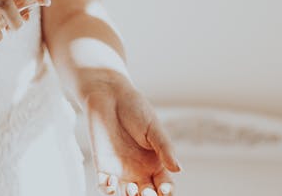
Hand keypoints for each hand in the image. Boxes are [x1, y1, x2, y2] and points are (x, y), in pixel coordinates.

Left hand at [83, 81, 180, 195]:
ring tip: (132, 189)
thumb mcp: (153, 128)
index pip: (165, 185)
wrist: (109, 96)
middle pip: (147, 194)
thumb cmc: (134, 108)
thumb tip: (178, 169)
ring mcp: (120, 169)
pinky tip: (112, 183)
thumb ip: (164, 148)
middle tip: (147, 192)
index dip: (167, 191)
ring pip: (126, 195)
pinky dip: (107, 190)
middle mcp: (139, 170)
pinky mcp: (103, 165)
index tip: (165, 189)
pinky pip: (104, 186)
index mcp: (156, 162)